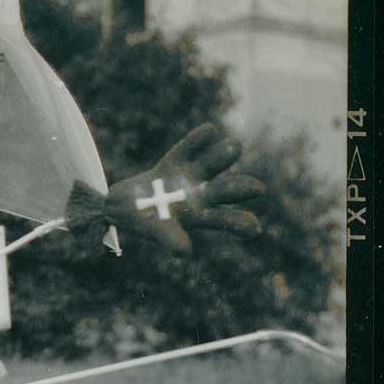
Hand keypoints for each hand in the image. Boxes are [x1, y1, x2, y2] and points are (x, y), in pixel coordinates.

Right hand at [109, 123, 265, 253]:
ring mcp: (190, 176)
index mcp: (202, 216)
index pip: (225, 220)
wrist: (124, 205)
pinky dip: (198, 140)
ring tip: (236, 148)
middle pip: (225, 190)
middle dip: (241, 188)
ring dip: (223, 156)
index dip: (240, 224)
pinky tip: (210, 131)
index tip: (255, 229)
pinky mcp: (176, 161)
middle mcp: (202, 194)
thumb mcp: (157, 232)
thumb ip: (171, 239)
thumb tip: (184, 252)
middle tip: (258, 189)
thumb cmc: (144, 223)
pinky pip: (189, 148)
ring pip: (211, 164)